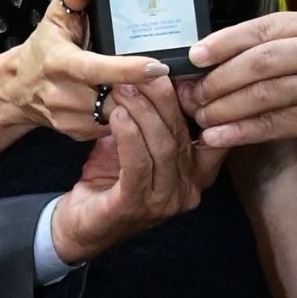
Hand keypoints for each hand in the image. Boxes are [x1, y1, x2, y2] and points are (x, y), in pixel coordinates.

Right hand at [0, 0, 168, 138]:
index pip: (96, 69)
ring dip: (139, 101)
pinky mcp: (78, 134)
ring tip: (152, 85)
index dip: (128, 69)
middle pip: (114, 95)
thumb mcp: (57, 14)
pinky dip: (128, 113)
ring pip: (118, 114)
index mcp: (59, 62)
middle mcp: (61, 94)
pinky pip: (113, 127)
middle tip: (165, 74)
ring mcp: (69, 119)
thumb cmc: (44, 47)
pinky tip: (134, 99)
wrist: (17, 89)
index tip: (158, 66)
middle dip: (143, 88)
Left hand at [46, 77, 201, 265]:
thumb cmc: (111, 182)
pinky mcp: (135, 205)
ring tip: (125, 88)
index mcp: (196, 174)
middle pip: (181, 134)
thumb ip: (154, 120)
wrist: (81, 226)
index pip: (214, 133)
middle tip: (144, 72)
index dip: (199, 101)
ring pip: (163, 147)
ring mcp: (164, 201)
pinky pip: (137, 165)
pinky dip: (129, 136)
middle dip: (162, 99)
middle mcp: (187, 190)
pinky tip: (118, 115)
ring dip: (143, 113)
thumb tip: (153, 74)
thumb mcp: (140, 145)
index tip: (179, 70)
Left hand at [190, 10, 296, 159]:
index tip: (195, 55)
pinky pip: (271, 125)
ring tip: (200, 116)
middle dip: (219, 79)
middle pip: (259, 63)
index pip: (260, 30)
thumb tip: (214, 54)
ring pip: (262, 96)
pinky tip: (218, 137)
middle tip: (193, 93)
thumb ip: (273, 42)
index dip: (224, 43)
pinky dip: (240, 132)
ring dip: (225, 108)